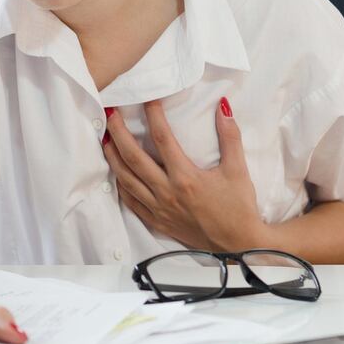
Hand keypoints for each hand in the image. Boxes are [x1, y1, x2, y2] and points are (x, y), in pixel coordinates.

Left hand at [104, 98, 263, 251]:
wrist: (238, 244)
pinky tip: (116, 171)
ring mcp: (158, 209)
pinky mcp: (156, 221)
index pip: (163, 139)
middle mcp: (167, 193)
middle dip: (119, 133)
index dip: (153, 116)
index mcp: (186, 178)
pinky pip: (130, 201)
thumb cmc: (239, 206)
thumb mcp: (238, 170)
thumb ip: (230, 137)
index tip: (148, 99)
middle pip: (134, 157)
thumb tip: (223, 106)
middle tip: (111, 114)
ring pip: (126, 179)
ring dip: (113, 156)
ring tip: (105, 138)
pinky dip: (120, 184)